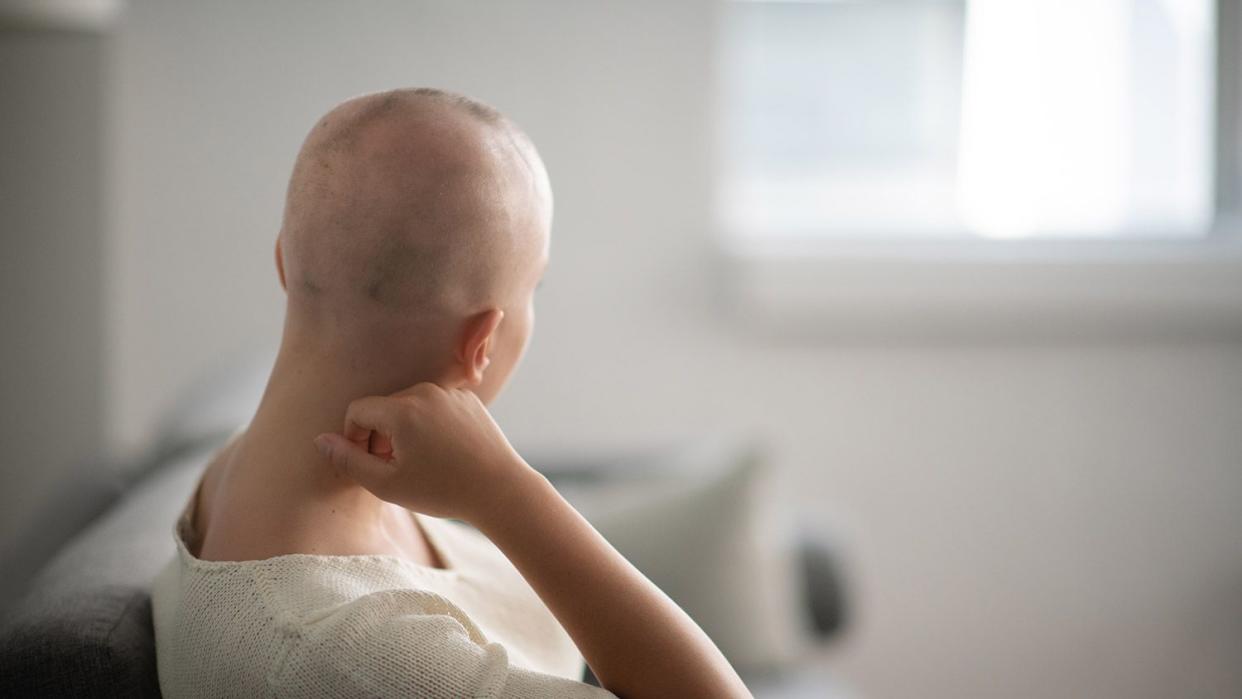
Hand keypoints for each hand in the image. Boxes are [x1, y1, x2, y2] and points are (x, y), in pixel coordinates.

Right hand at [313, 382, 535, 522]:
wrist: (500, 489)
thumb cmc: (443, 490)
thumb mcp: (387, 484)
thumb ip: (349, 461)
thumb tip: (321, 440)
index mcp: (402, 410)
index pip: (358, 410)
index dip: (355, 438)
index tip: (368, 462)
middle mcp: (426, 392)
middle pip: (384, 406)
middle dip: (380, 434)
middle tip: (393, 467)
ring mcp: (450, 393)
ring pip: (410, 405)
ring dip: (404, 429)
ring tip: (418, 461)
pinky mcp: (468, 399)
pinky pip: (435, 406)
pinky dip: (430, 423)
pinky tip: (443, 452)